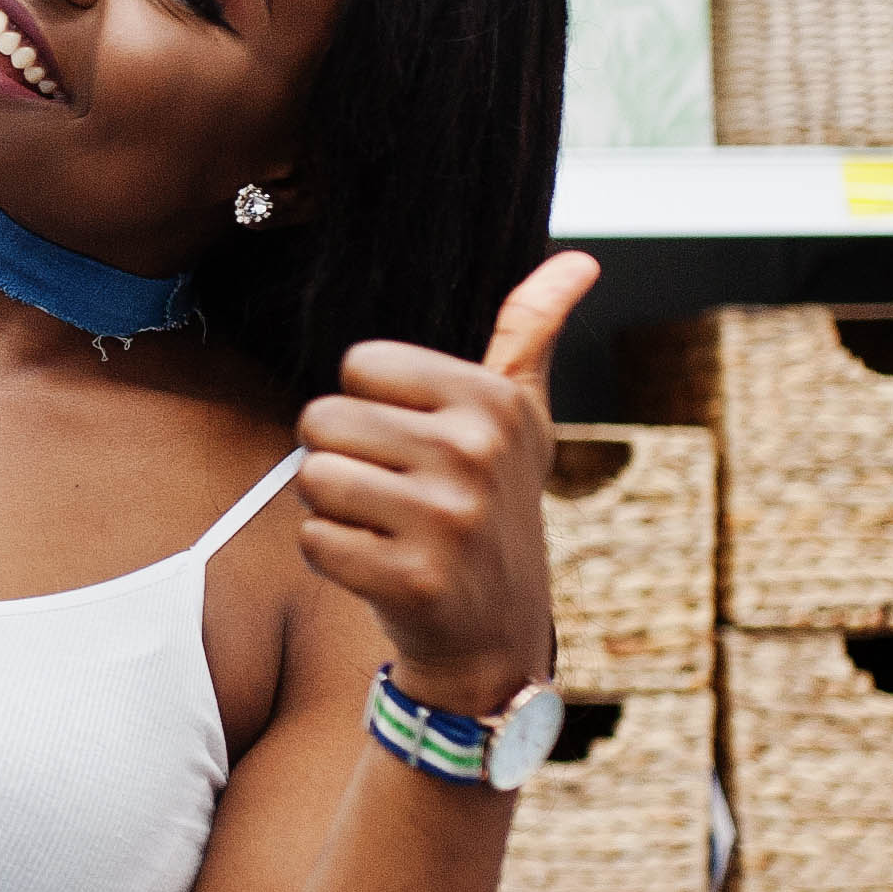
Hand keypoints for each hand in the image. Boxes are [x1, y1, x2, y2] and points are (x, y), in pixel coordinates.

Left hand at [291, 251, 603, 724]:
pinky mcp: (412, 579)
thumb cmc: (493, 506)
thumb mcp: (520, 420)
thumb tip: (580, 259)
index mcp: (492, 402)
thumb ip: (530, 332)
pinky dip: (333, 557)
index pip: (360, 365)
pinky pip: (314, 540)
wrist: (496, 632)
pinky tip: (381, 568)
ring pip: (312, 477)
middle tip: (394, 495)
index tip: (414, 444)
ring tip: (387, 528)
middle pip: (322, 417)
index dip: (370, 407)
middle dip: (343, 458)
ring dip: (334, 508)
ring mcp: (446, 519)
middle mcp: (474, 453)